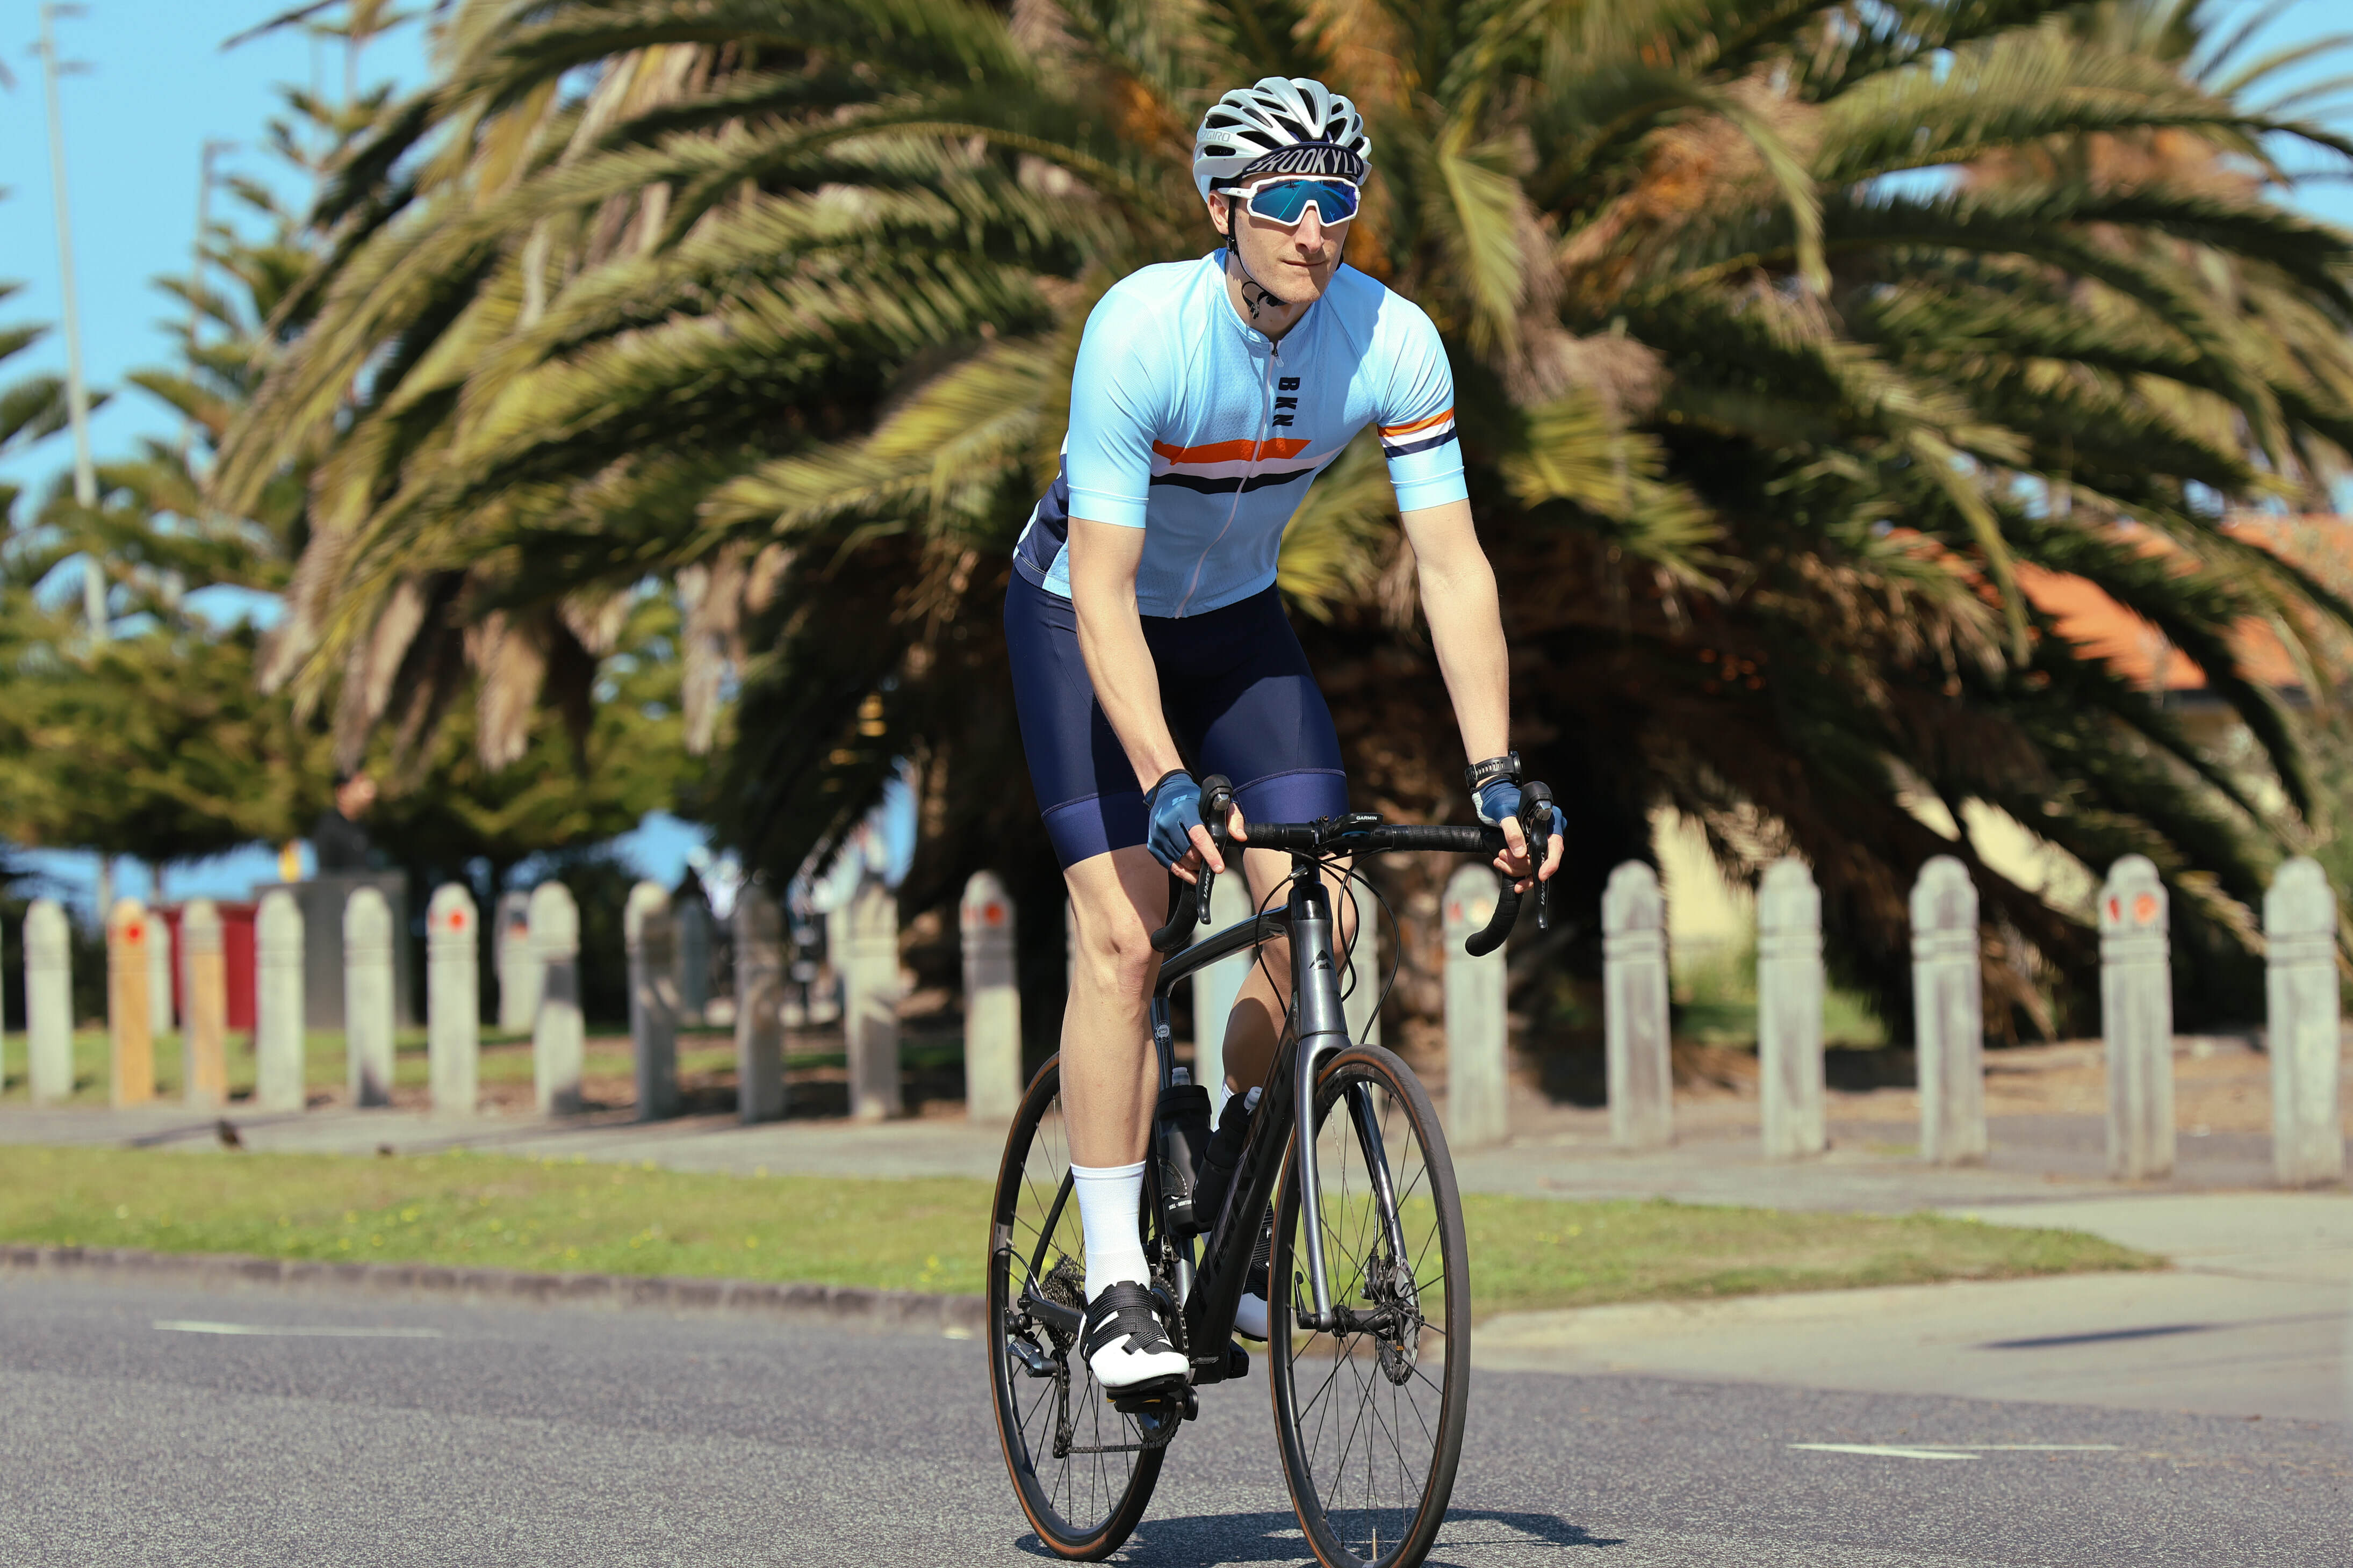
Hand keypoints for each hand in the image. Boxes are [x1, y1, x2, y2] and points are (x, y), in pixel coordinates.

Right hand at [1143, 770, 1246, 883]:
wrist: (1166, 791)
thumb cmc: (1192, 798)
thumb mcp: (1216, 800)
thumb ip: (1231, 817)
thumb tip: (1240, 837)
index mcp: (1184, 810)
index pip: (1197, 835)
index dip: (1209, 853)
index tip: (1219, 867)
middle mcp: (1167, 822)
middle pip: (1188, 852)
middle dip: (1203, 859)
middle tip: (1212, 857)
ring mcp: (1158, 835)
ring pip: (1180, 861)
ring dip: (1194, 866)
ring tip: (1202, 861)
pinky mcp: (1152, 844)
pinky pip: (1169, 865)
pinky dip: (1183, 872)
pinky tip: (1193, 874)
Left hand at [1476, 779, 1564, 893]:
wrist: (1494, 798)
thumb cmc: (1501, 800)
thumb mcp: (1504, 812)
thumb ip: (1512, 831)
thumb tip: (1520, 853)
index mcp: (1549, 819)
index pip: (1556, 845)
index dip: (1550, 863)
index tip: (1540, 875)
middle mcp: (1548, 832)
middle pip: (1543, 859)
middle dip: (1522, 863)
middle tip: (1503, 855)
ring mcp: (1540, 842)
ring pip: (1533, 865)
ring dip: (1515, 866)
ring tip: (1500, 858)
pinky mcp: (1530, 849)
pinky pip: (1527, 867)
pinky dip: (1515, 870)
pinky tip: (1504, 866)